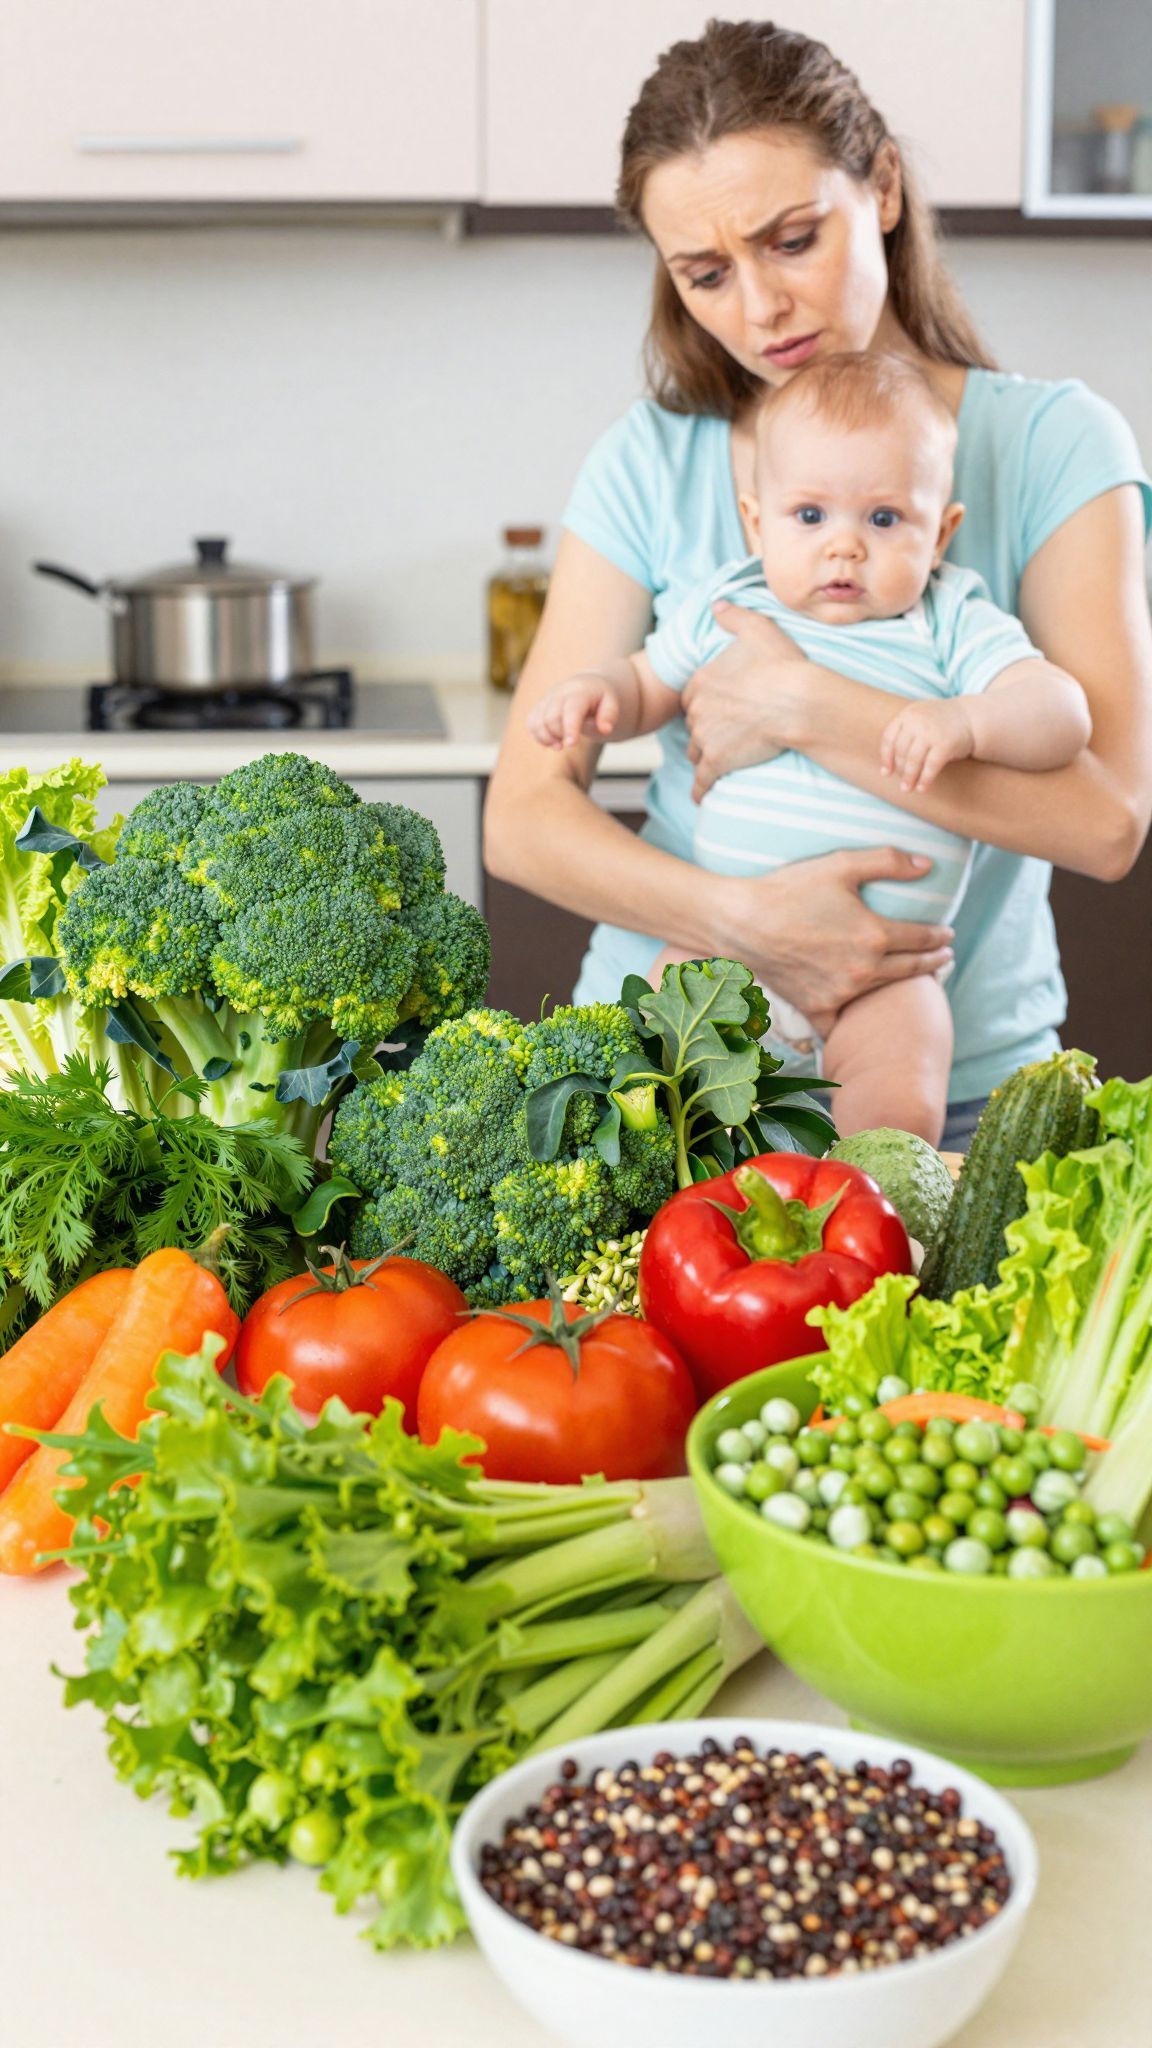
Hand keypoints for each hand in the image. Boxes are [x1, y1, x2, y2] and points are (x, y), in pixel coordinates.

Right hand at [526, 671, 619, 749]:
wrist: (587, 685)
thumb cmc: (600, 698)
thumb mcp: (611, 702)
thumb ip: (609, 715)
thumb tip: (605, 729)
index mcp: (580, 692)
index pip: (572, 709)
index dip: (570, 727)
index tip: (571, 744)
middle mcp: (560, 693)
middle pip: (551, 717)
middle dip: (558, 734)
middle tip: (571, 744)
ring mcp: (547, 699)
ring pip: (537, 721)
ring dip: (546, 738)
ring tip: (559, 746)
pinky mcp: (540, 707)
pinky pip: (531, 722)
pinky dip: (538, 736)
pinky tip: (551, 742)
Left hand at [682, 601, 805, 800]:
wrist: (798, 701)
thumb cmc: (782, 665)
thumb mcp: (758, 629)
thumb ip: (734, 616)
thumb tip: (716, 605)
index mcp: (703, 680)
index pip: (692, 695)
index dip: (704, 702)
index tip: (716, 707)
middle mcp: (698, 710)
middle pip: (693, 724)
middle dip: (704, 728)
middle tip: (720, 734)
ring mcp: (706, 738)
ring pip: (696, 751)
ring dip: (704, 755)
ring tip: (717, 760)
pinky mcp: (717, 762)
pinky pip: (702, 781)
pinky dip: (702, 789)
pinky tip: (702, 796)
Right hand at [712, 845, 954, 1037]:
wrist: (742, 922)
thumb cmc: (790, 889)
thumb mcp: (841, 865)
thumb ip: (888, 862)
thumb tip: (927, 865)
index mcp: (875, 935)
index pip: (922, 938)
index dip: (939, 936)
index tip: (948, 934)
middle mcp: (864, 969)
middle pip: (911, 968)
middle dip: (933, 962)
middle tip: (944, 958)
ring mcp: (841, 992)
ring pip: (883, 992)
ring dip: (903, 985)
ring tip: (911, 978)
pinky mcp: (817, 1006)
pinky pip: (843, 1021)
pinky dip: (854, 1021)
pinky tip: (863, 1019)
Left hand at [880, 699, 975, 791]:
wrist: (970, 718)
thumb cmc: (941, 723)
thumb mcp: (920, 719)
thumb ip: (905, 734)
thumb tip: (887, 767)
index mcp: (908, 714)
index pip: (889, 738)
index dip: (886, 758)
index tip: (886, 773)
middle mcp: (917, 721)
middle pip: (901, 752)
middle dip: (900, 770)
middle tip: (902, 784)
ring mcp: (931, 732)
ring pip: (913, 760)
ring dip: (909, 778)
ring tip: (907, 789)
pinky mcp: (945, 744)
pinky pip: (930, 766)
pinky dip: (925, 779)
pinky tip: (922, 788)